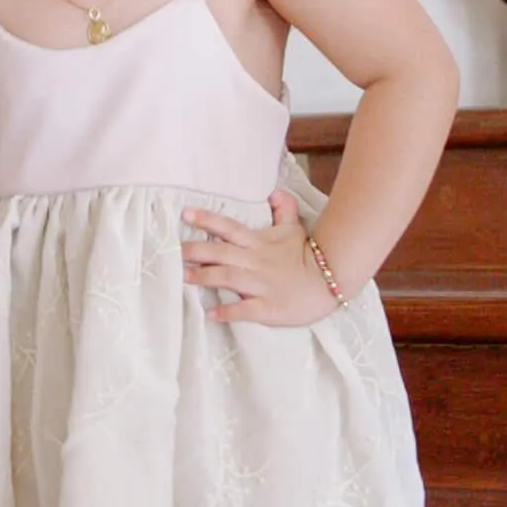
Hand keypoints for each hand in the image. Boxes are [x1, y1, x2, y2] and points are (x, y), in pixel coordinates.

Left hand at [181, 191, 339, 326]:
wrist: (331, 280)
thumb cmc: (310, 255)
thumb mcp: (295, 229)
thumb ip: (284, 210)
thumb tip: (275, 192)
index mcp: (259, 243)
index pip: (229, 227)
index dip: (207, 220)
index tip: (186, 215)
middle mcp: (256, 262)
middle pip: (221, 253)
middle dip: (196, 251)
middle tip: (176, 251)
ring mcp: (261, 285)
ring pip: (228, 278)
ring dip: (205, 277)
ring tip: (184, 277)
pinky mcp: (268, 307)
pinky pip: (245, 310)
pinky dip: (227, 311)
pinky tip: (210, 313)